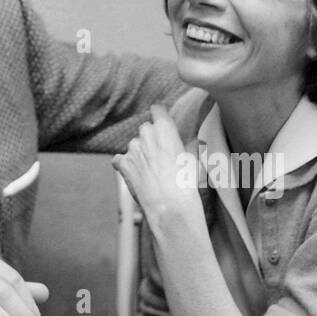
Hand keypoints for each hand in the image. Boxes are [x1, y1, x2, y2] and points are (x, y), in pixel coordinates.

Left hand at [113, 105, 207, 238]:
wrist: (169, 205)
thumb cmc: (186, 183)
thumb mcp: (193, 159)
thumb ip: (189, 145)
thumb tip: (196, 140)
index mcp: (165, 129)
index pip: (157, 110)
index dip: (159, 115)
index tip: (161, 121)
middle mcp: (146, 134)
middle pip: (145, 128)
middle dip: (150, 138)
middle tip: (160, 156)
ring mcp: (132, 148)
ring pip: (134, 145)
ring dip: (139, 153)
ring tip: (151, 171)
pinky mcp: (122, 163)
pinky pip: (120, 159)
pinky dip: (125, 165)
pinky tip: (135, 175)